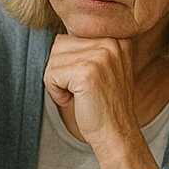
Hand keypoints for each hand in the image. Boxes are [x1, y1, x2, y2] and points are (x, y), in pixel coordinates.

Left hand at [43, 34, 157, 168]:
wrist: (116, 132)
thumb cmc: (104, 103)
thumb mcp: (105, 67)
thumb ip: (88, 47)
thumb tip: (59, 36)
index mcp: (117, 38)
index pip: (71, 36)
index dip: (69, 62)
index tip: (85, 81)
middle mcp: (111, 42)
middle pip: (59, 45)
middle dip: (60, 70)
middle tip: (78, 89)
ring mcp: (100, 56)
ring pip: (53, 60)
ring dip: (57, 82)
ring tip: (77, 95)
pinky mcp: (87, 72)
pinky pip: (51, 75)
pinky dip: (55, 92)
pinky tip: (73, 100)